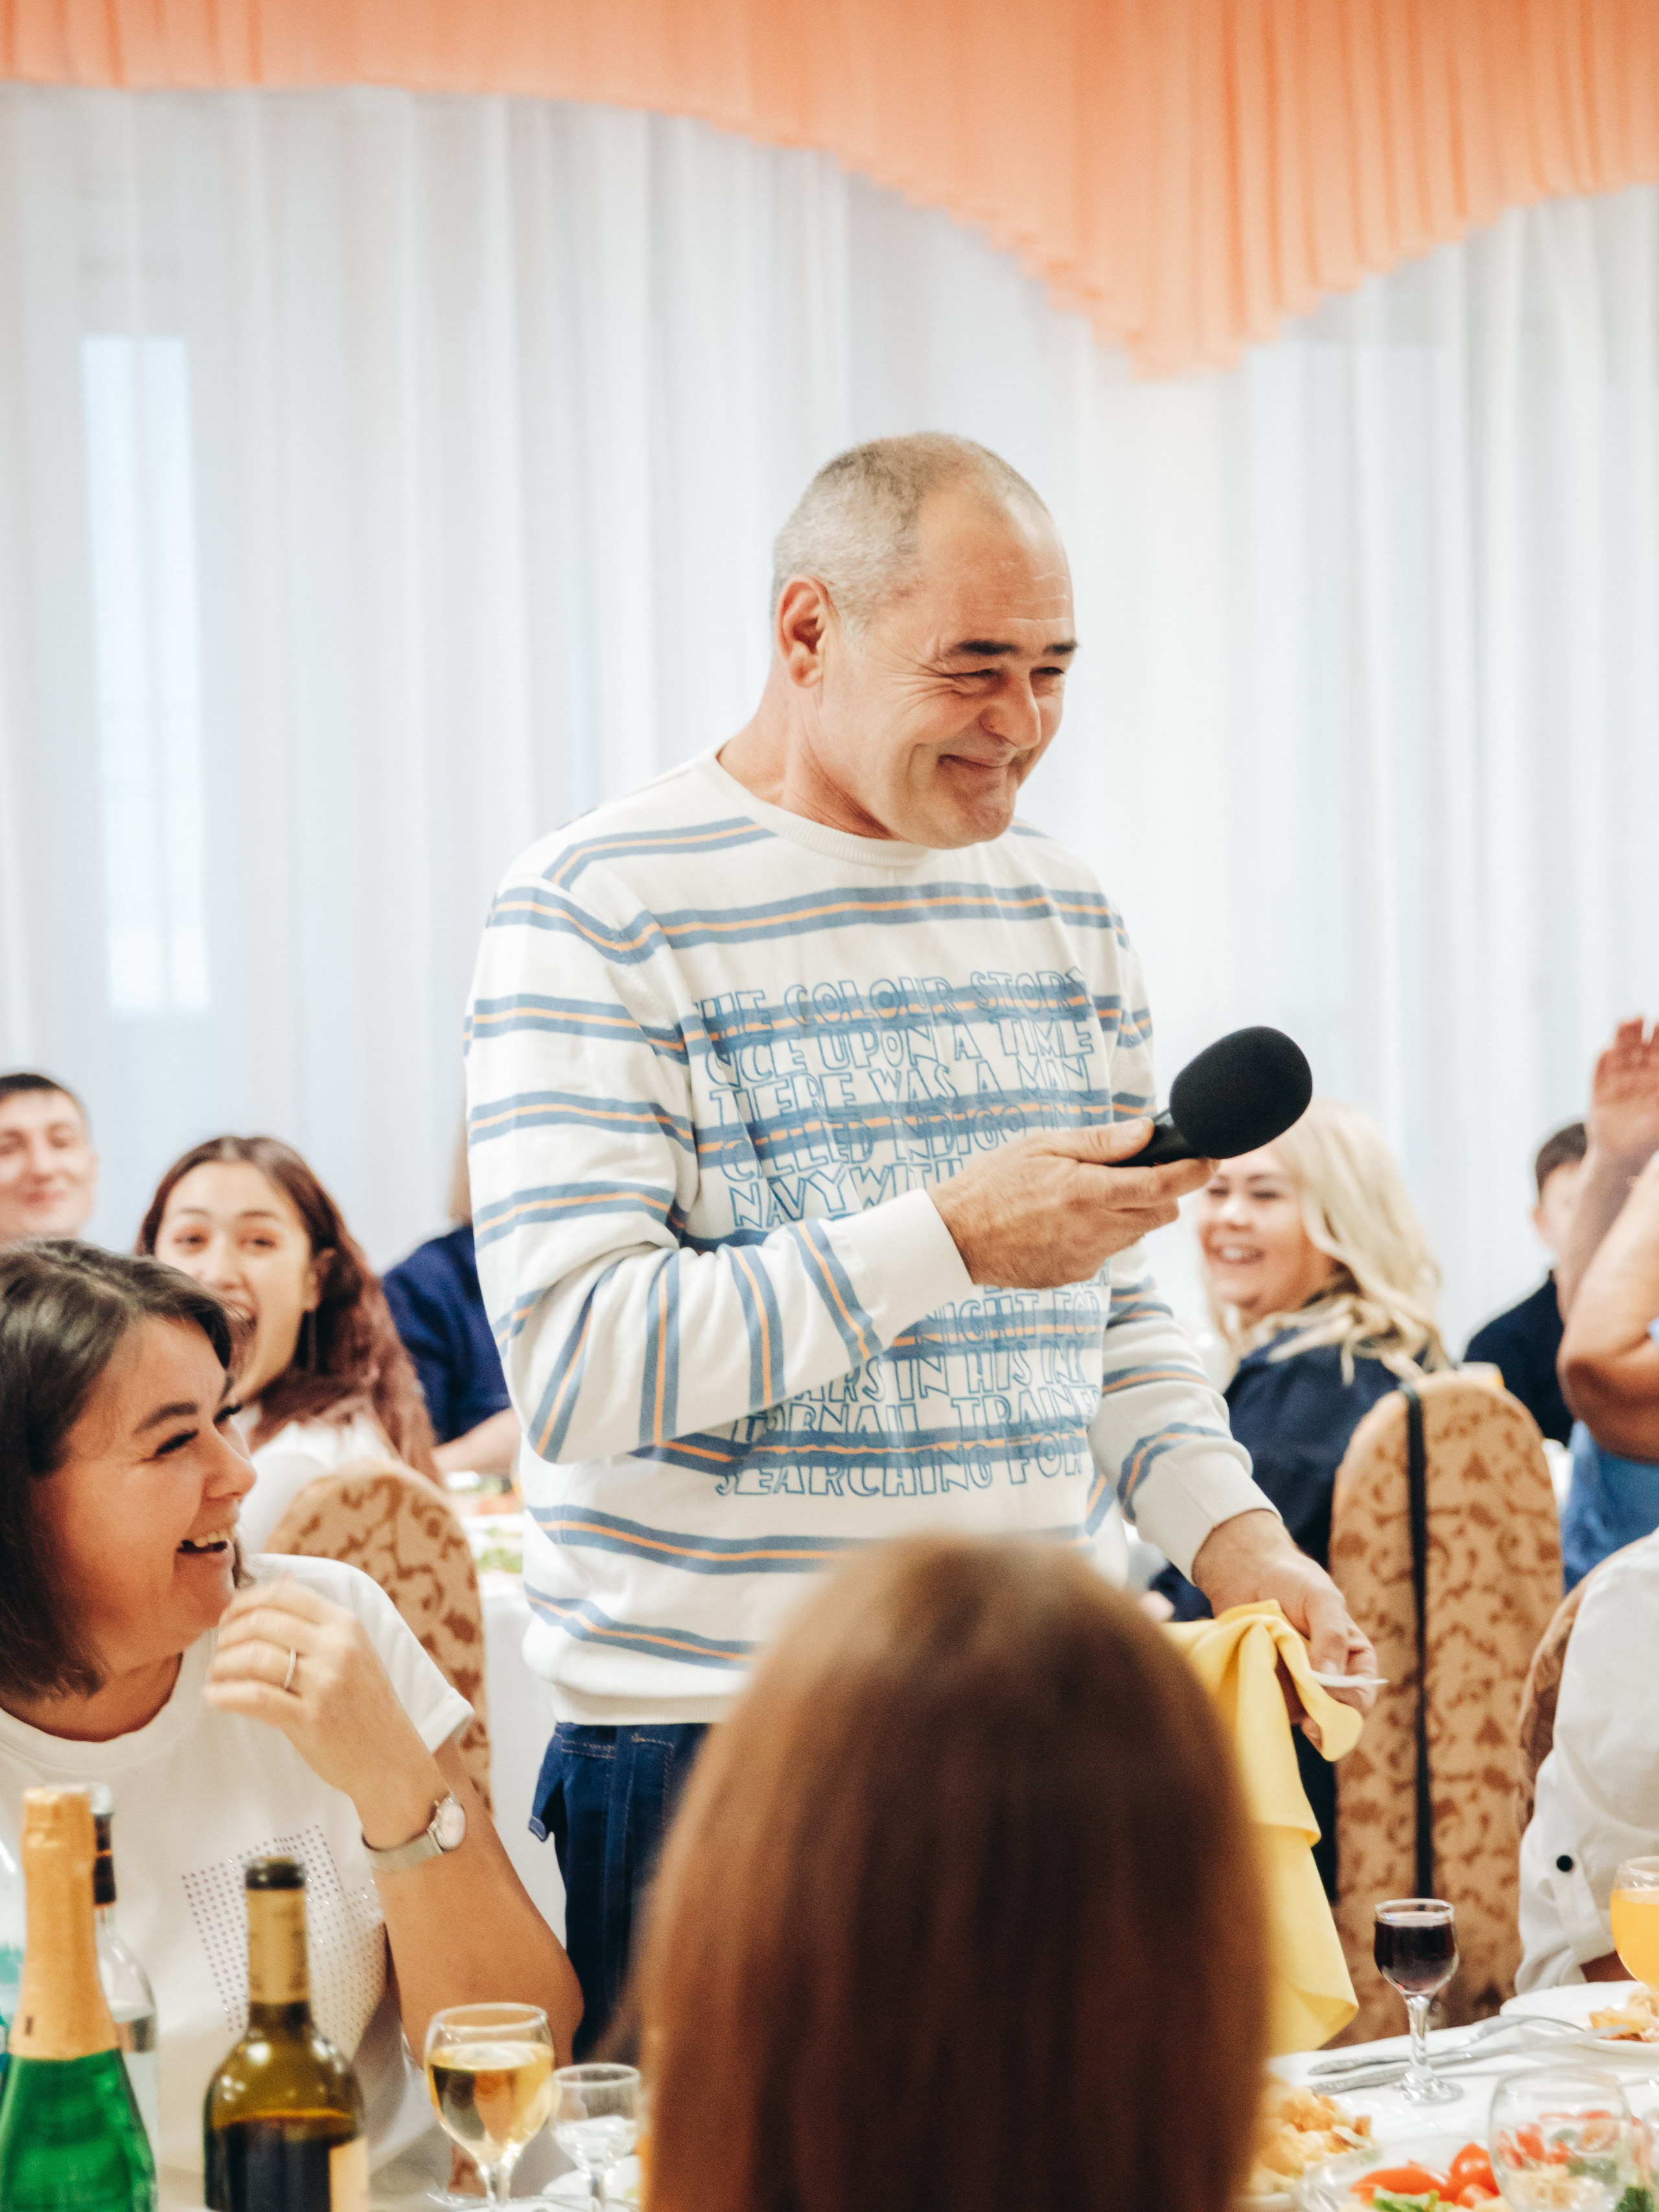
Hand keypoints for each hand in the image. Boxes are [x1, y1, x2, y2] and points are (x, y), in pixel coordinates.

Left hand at [205, 1577, 444, 1849]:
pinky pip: (256, 1698)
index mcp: (345, 1624)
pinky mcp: (310, 1719)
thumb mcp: (352, 1648)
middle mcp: (337, 1647)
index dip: (245, 1601)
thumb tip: (281, 1577)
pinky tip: (214, 1695)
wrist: (388, 1754)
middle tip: (218, 1649)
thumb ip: (315, 1617)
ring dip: (223, 1664)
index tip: (229, 1617)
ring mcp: (325, 1683)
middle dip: (229, 1633)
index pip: (284, 1594)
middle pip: (263, 1622)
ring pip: (255, 1657)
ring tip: (216, 1674)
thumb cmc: (364, 1700)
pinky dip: (227, 1694)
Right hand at [930, 1118, 1211, 1288]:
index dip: (1194, 1172)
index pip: (1162, 1186)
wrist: (953, 1238)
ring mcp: (1086, 1258)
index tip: (1210, 1159)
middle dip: (1162, 1192)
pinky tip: (1065, 1220)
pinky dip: (1100, 1232)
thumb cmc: (992, 1183)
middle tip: (1140, 1170)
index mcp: (1087, 1193)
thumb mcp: (1042, 1146)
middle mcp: (1093, 1230)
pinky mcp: (1074, 1275)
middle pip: (1160, 1214)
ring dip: (1129, 1212)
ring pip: (1135, 1234)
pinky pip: (1106, 1251)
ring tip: (1089, 1194)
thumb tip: (1146, 1133)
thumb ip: (1099, 1142)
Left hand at [1189, 1509, 1377, 1742]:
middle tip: (1310, 1727)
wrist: (1247, 1569)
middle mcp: (1328, 1678)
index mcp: (1353, 1660)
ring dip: (1291, 1713)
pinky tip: (1257, 1690)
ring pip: (1300, 1715)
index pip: (1361, 1696)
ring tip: (1279, 1697)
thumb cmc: (1293, 1579)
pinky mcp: (1268, 1683)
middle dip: (1323, 1724)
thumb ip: (1332, 1636)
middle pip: (1332, 1716)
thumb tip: (1329, 1679)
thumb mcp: (1322, 1599)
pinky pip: (1271, 1705)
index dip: (1350, 1706)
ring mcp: (1297, 1684)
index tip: (1329, 1703)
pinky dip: (1266, 1703)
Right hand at [1586, 1018, 1658, 1168]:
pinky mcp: (1599, 1087)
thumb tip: (1650, 1074)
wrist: (1621, 1153)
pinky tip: (1608, 1049)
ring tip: (1625, 1021)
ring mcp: (1618, 1078)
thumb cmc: (1650, 1136)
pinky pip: (1601, 1069)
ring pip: (1620, 1052)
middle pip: (1639, 1046)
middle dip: (1639, 1030)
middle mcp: (1639, 1073)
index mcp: (1657, 1077)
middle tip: (1639, 1016)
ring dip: (1622, 1036)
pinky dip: (1604, 1059)